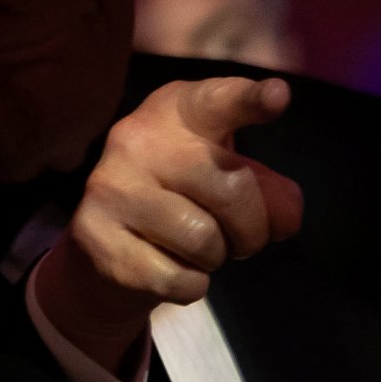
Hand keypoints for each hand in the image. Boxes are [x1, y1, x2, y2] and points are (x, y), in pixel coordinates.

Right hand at [34, 76, 303, 373]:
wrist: (105, 243)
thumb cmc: (180, 197)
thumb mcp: (225, 177)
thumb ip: (266, 190)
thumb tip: (285, 217)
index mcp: (177, 110)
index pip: (218, 102)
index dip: (250, 100)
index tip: (278, 95)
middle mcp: (137, 137)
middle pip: (231, 190)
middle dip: (252, 229)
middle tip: (240, 238)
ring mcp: (111, 186)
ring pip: (203, 240)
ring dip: (215, 258)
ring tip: (197, 249)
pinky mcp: (95, 235)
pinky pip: (176, 278)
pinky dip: (189, 286)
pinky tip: (170, 267)